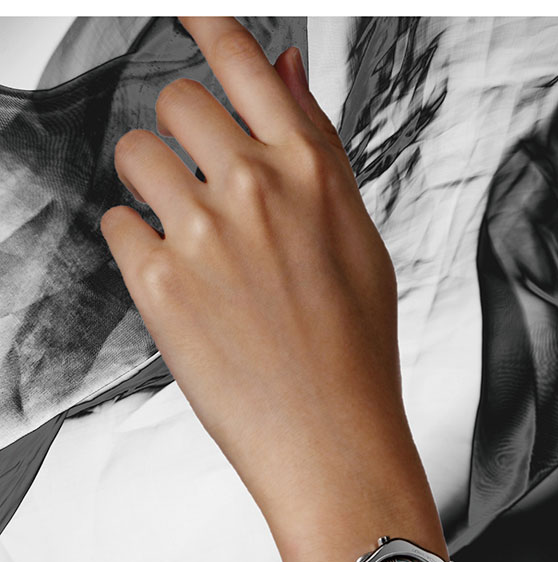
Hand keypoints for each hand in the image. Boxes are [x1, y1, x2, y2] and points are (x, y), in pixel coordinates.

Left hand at [100, 17, 416, 553]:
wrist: (333, 441)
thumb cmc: (357, 353)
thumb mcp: (359, 239)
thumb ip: (317, 148)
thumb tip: (282, 69)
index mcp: (311, 171)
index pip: (241, 62)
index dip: (205, 28)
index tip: (187, 15)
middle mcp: (256, 188)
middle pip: (175, 102)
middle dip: (179, 133)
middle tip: (196, 177)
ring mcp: (203, 234)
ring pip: (134, 154)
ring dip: (149, 183)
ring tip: (184, 235)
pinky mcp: (159, 285)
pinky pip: (115, 223)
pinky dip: (136, 244)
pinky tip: (176, 281)